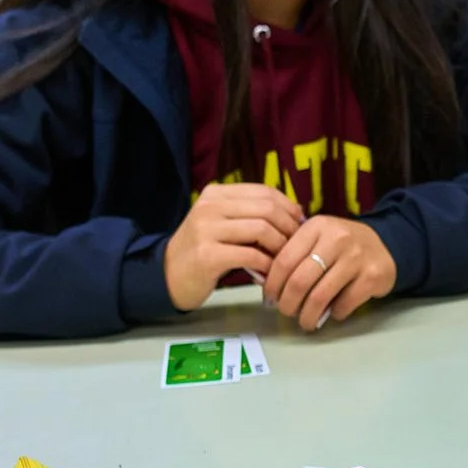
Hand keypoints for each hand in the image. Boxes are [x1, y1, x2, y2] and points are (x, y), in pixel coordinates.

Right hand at [164, 182, 305, 310]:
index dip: (288, 207)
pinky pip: (252, 255)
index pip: (264, 192)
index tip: (300, 225)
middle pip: (267, 209)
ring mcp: (206, 230)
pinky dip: (268, 265)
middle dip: (289, 227)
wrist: (167, 276)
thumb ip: (252, 214)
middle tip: (298, 245)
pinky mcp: (208, 255)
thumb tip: (297, 211)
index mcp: (216, 194)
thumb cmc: (204, 250)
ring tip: (285, 260)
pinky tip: (270, 273)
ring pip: (262, 229)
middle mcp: (210, 206)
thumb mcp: (224, 223)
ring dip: (281, 247)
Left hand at [264, 215, 396, 330]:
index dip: (272, 285)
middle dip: (288, 304)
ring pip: (320, 296)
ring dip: (308, 316)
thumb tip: (265, 284)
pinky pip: (343, 304)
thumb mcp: (317, 238)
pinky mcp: (372, 276)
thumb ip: (293, 254)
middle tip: (286, 312)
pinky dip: (334, 314)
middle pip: (299, 281)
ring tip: (305, 321)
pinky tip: (333, 311)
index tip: (270, 298)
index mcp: (316, 227)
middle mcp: (336, 239)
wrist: (385, 245)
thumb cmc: (341, 246)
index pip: (284, 260)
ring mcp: (356, 258)